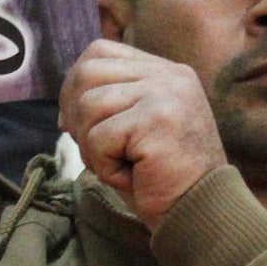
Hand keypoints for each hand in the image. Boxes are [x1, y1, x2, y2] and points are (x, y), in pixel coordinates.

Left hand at [60, 39, 225, 228]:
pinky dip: (104, 166)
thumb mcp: (137, 131)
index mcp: (165, 72)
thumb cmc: (164, 179)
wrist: (202, 214)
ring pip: (89, 104)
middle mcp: (169, 75)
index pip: (100, 52)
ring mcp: (165, 93)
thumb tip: (64, 111)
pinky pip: (100, 136)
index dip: (75, 86)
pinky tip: (132, 177)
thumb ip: (110, 105)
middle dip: (75, 115)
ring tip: (119, 166)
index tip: (76, 124)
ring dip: (91, 146)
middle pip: (88, 71)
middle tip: (93, 150)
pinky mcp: (157, 118)